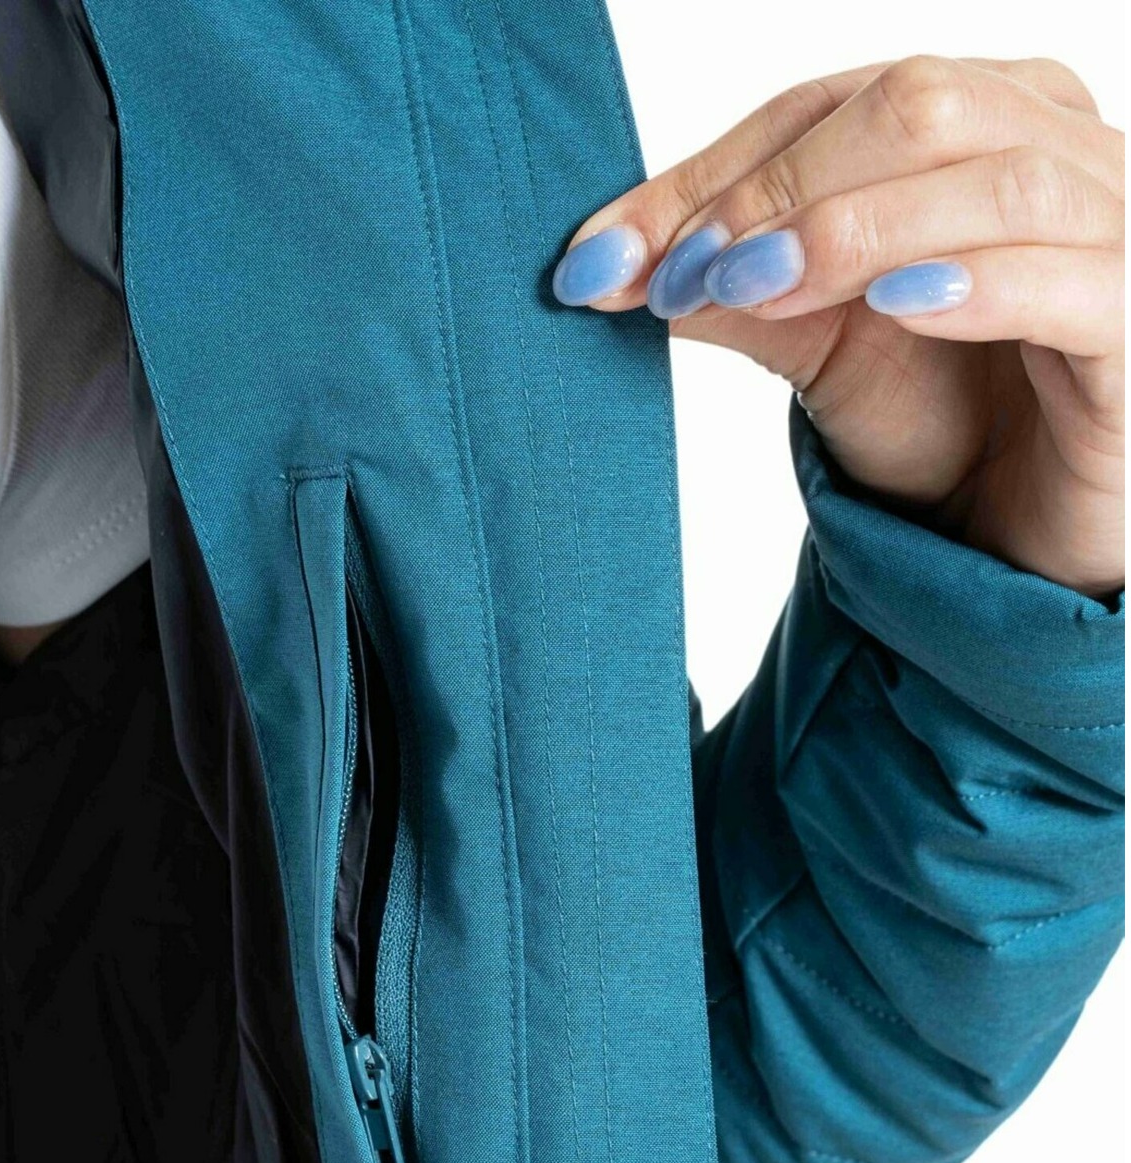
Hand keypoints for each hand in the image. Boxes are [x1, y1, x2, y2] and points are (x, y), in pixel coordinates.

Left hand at [553, 57, 1124, 597]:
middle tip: (682, 272)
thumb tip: (606, 265)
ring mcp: (1120, 229)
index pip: (834, 104)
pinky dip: (978, 281)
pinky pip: (1077, 278)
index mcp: (985, 117)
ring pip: (997, 179)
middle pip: (917, 108)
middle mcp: (1063, 146)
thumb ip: (738, 290)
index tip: (604, 258)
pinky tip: (894, 304)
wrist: (1024, 537)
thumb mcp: (818, 344)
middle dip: (779, 191)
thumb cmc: (942, 420)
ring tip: (755, 287)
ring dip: (857, 229)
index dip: (714, 172)